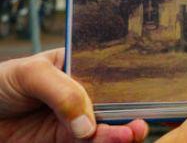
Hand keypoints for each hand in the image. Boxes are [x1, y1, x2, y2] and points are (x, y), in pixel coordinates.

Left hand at [0, 49, 147, 142]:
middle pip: (114, 100)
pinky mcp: (64, 141)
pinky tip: (117, 139)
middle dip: (131, 109)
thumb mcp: (30, 73)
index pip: (109, 69)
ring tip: (132, 133)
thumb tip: (88, 123)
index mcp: (77, 64)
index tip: (144, 89)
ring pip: (105, 125)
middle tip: (141, 120)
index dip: (128, 79)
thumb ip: (63, 92)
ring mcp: (73, 118)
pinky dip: (105, 142)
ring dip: (121, 131)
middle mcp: (81, 91)